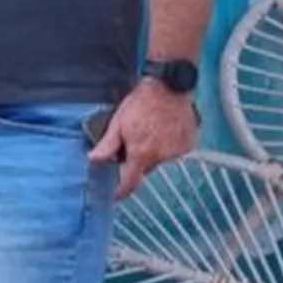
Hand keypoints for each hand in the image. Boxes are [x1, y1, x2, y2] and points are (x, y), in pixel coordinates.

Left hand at [90, 80, 198, 199]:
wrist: (168, 87)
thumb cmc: (141, 103)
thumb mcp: (118, 123)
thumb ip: (107, 146)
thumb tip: (93, 160)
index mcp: (142, 154)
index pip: (131, 182)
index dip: (122, 191)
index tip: (117, 194)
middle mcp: (161, 157)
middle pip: (145, 168)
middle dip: (138, 160)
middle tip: (134, 140)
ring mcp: (177, 151)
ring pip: (160, 159)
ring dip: (154, 151)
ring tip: (151, 130)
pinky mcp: (188, 144)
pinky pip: (174, 151)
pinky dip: (168, 145)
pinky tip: (164, 129)